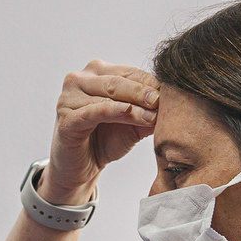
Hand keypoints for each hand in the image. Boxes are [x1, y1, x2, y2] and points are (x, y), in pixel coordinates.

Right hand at [41, 60, 158, 205]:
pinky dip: (113, 112)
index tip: (171, 92)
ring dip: (134, 106)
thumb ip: (148, 109)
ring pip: (108, 97)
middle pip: (118, 81)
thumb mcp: (133, 121)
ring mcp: (68, 98)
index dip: (150, 82)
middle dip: (143, 92)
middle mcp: (78, 79)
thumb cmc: (105, 139)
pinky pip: (93, 112)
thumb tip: (174, 99)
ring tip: (153, 116)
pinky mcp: (66, 119)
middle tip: (163, 101)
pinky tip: (129, 113)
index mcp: (96, 72)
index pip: (128, 72)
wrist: (81, 168)